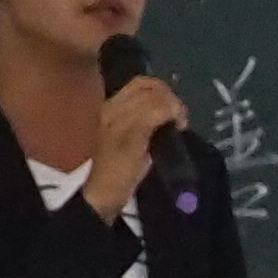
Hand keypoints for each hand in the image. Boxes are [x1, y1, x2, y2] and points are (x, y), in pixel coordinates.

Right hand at [82, 74, 190, 220]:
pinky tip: (178, 127)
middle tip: (179, 116)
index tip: (171, 108)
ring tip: (180, 123)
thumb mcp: (124, 141)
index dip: (161, 90)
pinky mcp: (131, 133)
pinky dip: (172, 114)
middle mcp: (110, 108)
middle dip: (170, 96)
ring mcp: (120, 120)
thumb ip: (139, 123)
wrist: (98, 195)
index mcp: (107, 108)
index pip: (138, 83)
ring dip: (174, 106)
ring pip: (154, 96)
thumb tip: (163, 114)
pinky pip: (156, 112)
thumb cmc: (113, 173)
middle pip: (148, 86)